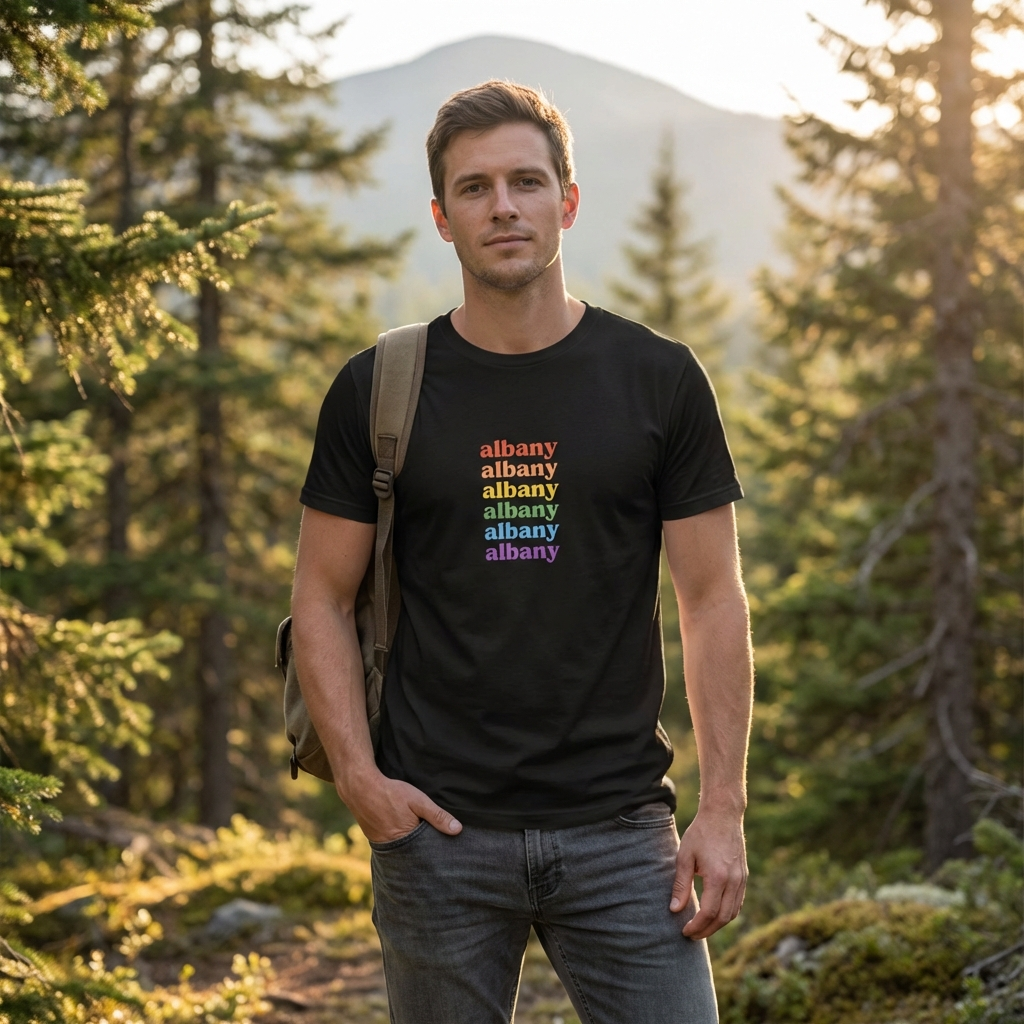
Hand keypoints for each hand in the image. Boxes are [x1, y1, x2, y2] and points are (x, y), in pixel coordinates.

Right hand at [339, 771, 461, 843]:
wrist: (360, 787)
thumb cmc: (391, 793)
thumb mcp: (418, 801)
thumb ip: (437, 816)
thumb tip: (457, 830)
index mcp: (406, 841)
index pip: (426, 854)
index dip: (436, 851)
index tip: (447, 852)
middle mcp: (394, 848)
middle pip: (415, 855)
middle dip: (425, 852)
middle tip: (437, 849)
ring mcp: (383, 845)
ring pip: (404, 850)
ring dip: (413, 847)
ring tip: (423, 842)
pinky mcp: (376, 840)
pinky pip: (393, 845)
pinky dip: (401, 841)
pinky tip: (406, 834)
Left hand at [670, 806, 747, 939]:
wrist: (723, 815)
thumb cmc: (701, 833)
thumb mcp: (685, 856)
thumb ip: (681, 884)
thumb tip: (675, 910)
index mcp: (718, 877)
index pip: (708, 912)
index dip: (696, 926)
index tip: (684, 931)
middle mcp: (733, 881)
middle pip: (723, 918)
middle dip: (706, 931)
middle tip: (691, 935)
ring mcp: (741, 879)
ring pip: (733, 913)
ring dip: (717, 925)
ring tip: (701, 928)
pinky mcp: (744, 876)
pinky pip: (738, 903)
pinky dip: (727, 914)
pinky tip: (714, 915)